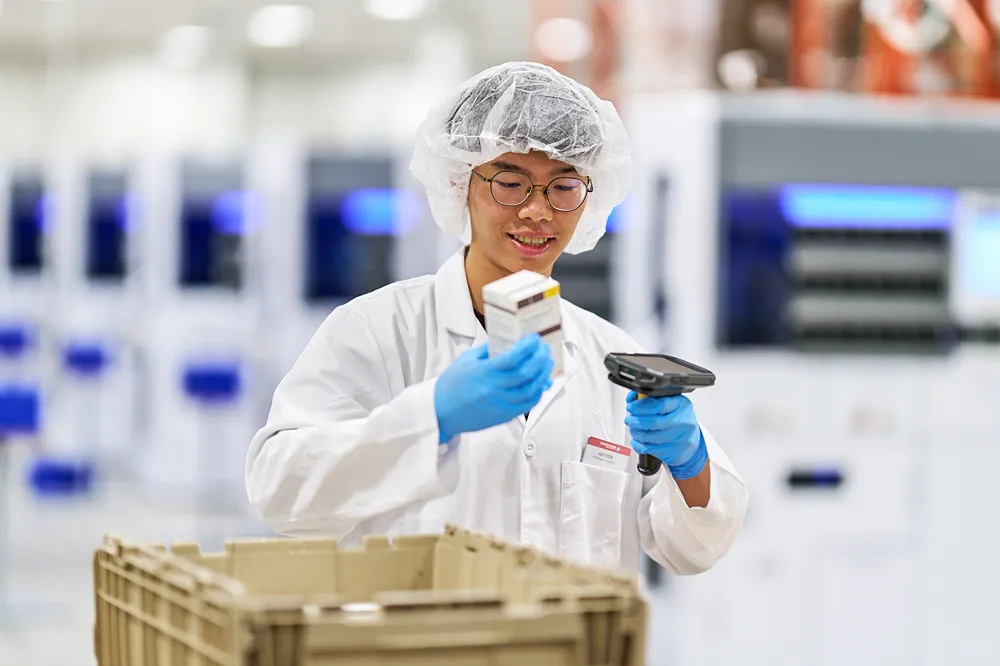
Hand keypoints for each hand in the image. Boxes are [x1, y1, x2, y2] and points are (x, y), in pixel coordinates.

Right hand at [435, 334, 552, 442]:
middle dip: (540, 358)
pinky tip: (541, 382)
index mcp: (483, 373)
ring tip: (546, 362)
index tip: (534, 338)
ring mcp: (501, 404)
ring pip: (531, 389)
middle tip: (544, 348)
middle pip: (526, 373)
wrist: (441, 412)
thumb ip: (488, 350)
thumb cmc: (452, 384)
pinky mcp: (504, 416)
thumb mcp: (467, 360)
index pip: (512, 358)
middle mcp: (494, 389)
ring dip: (543, 374)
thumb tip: (509, 340)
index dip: (527, 347)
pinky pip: (528, 405)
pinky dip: (538, 392)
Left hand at [624, 391, 708, 479]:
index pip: (660, 404)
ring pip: (651, 437)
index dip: (641, 406)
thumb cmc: (678, 421)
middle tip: (629, 419)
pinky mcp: (674, 452)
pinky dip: (638, 445)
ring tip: (633, 429)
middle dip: (636, 421)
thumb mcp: (671, 404)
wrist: (691, 442)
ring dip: (636, 433)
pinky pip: (650, 449)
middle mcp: (684, 422)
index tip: (631, 407)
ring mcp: (680, 439)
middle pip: (654, 422)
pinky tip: (637, 441)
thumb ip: (653, 399)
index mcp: (682, 405)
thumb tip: (632, 397)